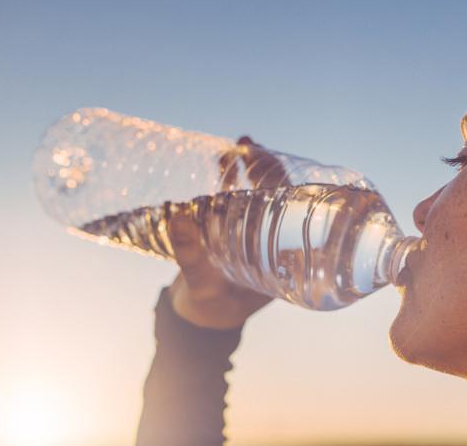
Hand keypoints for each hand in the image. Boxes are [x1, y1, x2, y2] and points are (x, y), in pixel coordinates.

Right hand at [167, 136, 280, 328]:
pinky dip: (229, 179)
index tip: (272, 161)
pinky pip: (233, 199)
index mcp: (278, 253)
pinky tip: (223, 159)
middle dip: (264, 168)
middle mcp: (268, 239)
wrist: (200, 321)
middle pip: (274, 195)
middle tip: (248, 145)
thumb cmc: (211, 310)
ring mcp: (248, 232)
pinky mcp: (229, 230)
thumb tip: (176, 216)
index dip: (284, 183)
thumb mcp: (202, 284)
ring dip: (247, 169)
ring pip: (254, 192)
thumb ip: (189, 255)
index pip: (290, 209)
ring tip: (237, 147)